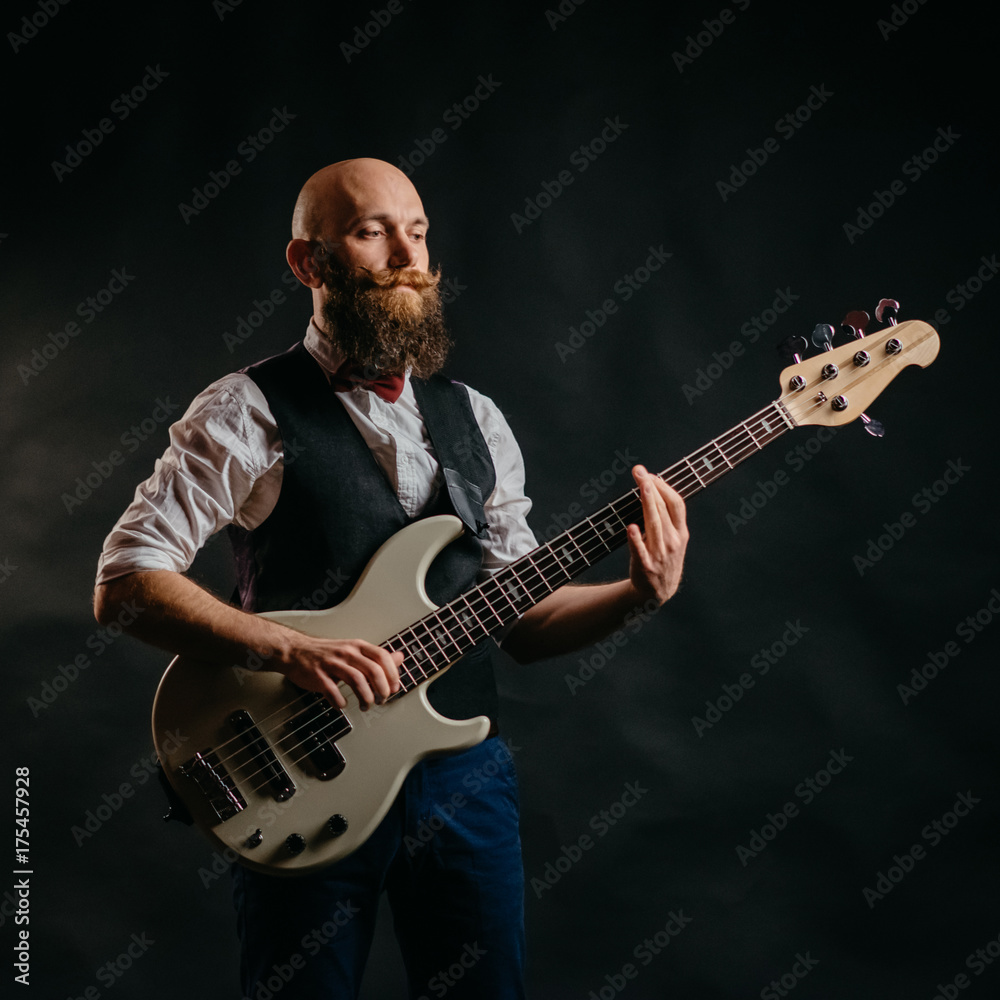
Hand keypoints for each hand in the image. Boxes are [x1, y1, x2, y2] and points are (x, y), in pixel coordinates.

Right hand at [274, 635, 402, 709]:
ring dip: (366, 698)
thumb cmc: (327, 653)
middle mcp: (347, 653)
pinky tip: (343, 704)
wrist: (295, 651)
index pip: (382, 657)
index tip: (394, 687)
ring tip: (366, 705)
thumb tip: (399, 658)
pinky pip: (333, 692)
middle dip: (382, 689)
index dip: (392, 674)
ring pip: (357, 681)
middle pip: (373, 670)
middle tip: (382, 700)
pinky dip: (341, 702)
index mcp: (357, 646)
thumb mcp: (354, 650)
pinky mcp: (318, 676)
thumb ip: (376, 656)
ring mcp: (332, 664)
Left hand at [626, 465, 688, 605]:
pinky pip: (640, 550)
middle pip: (663, 509)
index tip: (650, 474)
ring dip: (648, 504)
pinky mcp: (645, 565)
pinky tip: (631, 527)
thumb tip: (654, 488)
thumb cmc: (663, 558)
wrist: (657, 593)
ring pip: (654, 524)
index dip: (664, 487)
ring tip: (642, 487)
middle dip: (651, 488)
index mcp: (680, 532)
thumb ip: (668, 517)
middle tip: (640, 472)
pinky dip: (636, 539)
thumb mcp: (674, 539)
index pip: (676, 504)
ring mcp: (660, 554)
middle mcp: (672, 541)